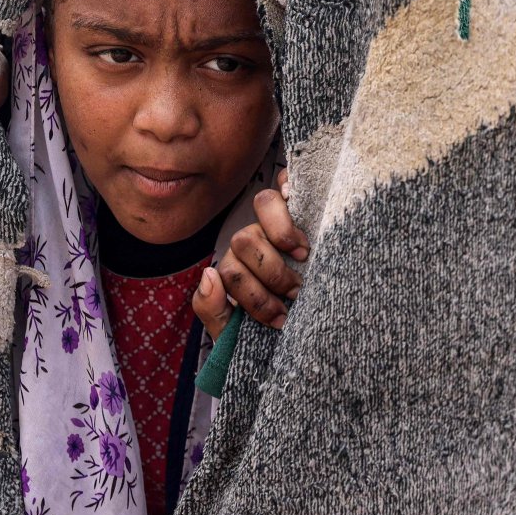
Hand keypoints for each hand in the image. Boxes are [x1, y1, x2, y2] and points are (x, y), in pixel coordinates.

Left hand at [193, 169, 308, 338]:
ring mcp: (275, 227)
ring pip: (262, 206)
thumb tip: (209, 273)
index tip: (280, 317)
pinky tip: (294, 195)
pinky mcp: (299, 211)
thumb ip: (211, 308)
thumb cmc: (271, 327)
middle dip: (271, 272)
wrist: (306, 327)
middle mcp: (253, 245)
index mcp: (236, 269)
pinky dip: (287, 184)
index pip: (229, 271)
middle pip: (244, 240)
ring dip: (282, 235)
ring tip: (304, 260)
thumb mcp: (233, 331)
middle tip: (295, 292)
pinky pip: (285, 183)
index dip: (253, 295)